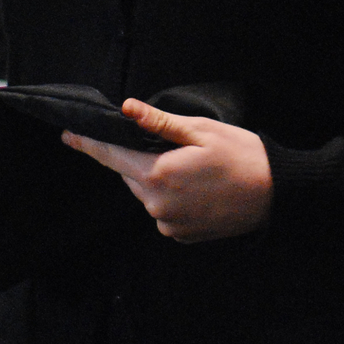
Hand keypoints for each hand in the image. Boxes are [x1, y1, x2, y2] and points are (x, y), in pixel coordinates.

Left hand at [63, 99, 273, 242]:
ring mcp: (168, 224)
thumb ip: (159, 123)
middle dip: (139, 156)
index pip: (112, 157)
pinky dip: (171, 195)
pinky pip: (163, 209)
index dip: (89, 144)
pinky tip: (196, 186)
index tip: (68, 136)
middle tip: (170, 143)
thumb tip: (126, 109)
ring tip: (192, 165)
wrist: (275, 195)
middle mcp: (157, 204)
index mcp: (158, 174)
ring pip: (146, 192)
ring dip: (156, 176)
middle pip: (130, 174)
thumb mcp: (201, 130)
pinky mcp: (180, 234)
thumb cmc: (241, 155)